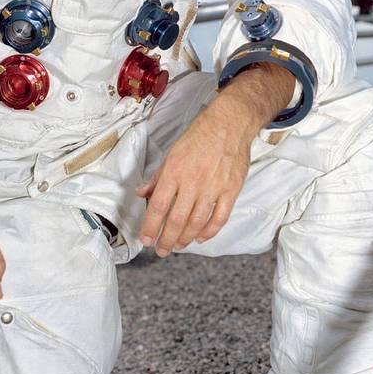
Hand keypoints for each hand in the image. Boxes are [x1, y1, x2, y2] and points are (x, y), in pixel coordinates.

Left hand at [136, 104, 253, 255]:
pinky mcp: (231, 190)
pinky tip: (201, 237)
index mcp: (175, 171)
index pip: (158, 206)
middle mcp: (193, 182)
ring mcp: (214, 187)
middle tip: (161, 250)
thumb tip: (141, 193)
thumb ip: (157, 177)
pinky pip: (220, 217)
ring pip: (197, 222)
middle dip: (166, 239)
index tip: (145, 239)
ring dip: (186, 238)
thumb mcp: (172, 153)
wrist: (230, 123)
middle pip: (177, 219)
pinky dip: (210, 231)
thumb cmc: (199, 136)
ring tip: (178, 245)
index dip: (150, 227)